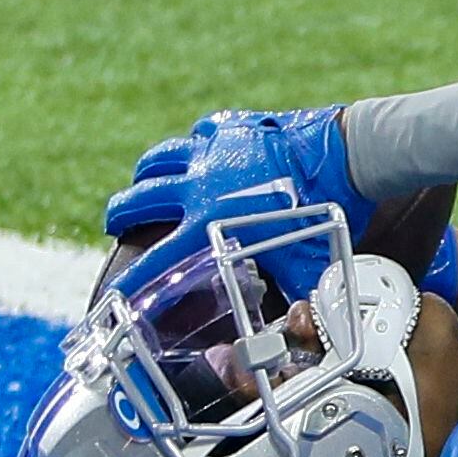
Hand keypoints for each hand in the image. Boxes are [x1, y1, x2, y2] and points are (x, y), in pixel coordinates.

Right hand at [103, 106, 359, 298]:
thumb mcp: (304, 264)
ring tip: (144, 179)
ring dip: (148, 171)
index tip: (113, 296)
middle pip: (140, 198)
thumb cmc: (326, 211)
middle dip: (122, 212)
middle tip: (116, 220)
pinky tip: (197, 145)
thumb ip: (293, 296)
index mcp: (209, 222)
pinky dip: (195, 141)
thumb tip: (298, 328)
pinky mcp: (233, 127)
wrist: (344, 155)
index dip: (131, 282)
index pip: (158, 260)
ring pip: (161, 157)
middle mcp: (200, 184)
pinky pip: (201, 131)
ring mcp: (214, 151)